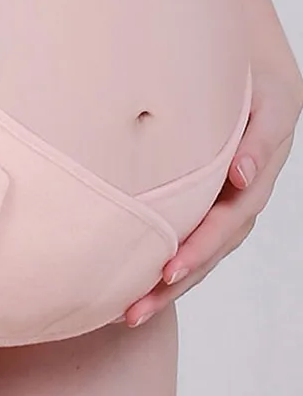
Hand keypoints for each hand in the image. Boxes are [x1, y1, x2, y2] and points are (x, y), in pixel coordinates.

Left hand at [124, 67, 302, 327]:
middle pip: (204, 256)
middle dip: (170, 286)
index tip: (167, 272)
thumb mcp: (270, 107)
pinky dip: (158, 268)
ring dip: (161, 289)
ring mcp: (219, 211)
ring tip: (125, 315)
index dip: (197, 250)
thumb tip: (242, 175)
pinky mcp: (201, 208)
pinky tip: (129, 287)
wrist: (256, 80)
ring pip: (192, 258)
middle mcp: (235, 206)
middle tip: (134, 312)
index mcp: (250, 185)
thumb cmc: (259, 90)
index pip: (223, 227)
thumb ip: (259, 141)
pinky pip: (182, 242)